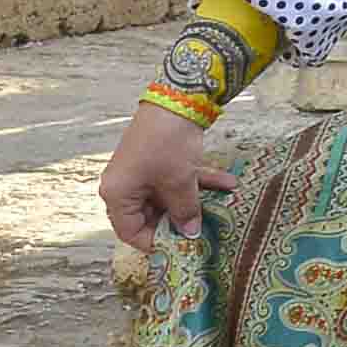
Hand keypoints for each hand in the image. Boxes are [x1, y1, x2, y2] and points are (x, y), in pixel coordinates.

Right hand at [99, 98, 232, 248]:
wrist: (176, 99)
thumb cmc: (167, 144)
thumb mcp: (179, 182)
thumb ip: (185, 210)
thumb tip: (190, 233)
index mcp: (118, 194)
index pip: (130, 232)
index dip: (155, 242)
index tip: (182, 247)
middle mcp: (125, 185)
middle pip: (151, 215)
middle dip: (180, 220)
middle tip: (204, 230)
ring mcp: (142, 172)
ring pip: (168, 196)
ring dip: (196, 198)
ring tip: (223, 203)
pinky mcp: (158, 161)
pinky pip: (176, 179)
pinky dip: (198, 181)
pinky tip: (228, 183)